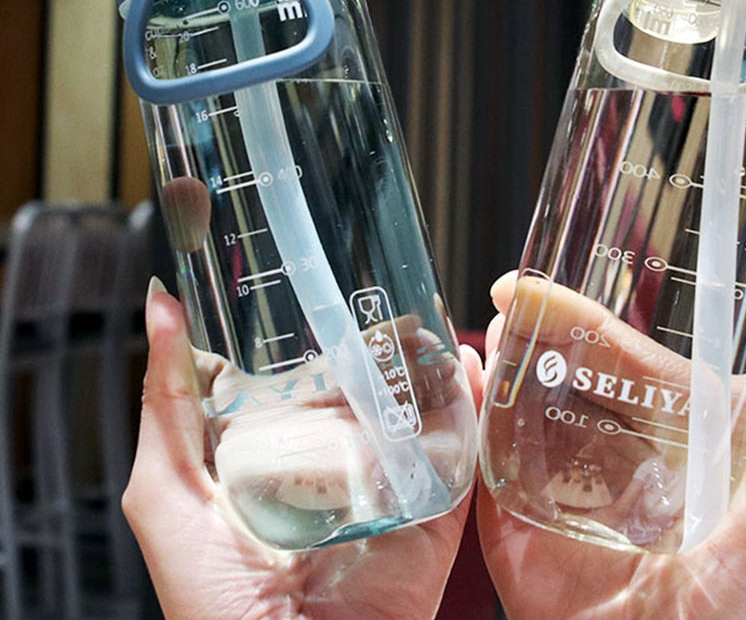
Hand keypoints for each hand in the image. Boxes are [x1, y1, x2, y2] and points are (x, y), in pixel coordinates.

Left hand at [123, 280, 484, 619]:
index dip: (321, 331)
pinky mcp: (430, 518)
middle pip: (372, 389)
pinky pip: (459, 460)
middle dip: (388, 343)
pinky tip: (468, 369)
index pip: (306, 378)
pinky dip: (471, 412)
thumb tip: (159, 305)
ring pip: (421, 414)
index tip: (330, 274)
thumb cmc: (210, 599)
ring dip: (435, 367)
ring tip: (434, 325)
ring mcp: (388, 491)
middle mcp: (338, 466)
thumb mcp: (166, 493)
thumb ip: (164, 403)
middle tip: (396, 295)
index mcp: (280, 455)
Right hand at [477, 272, 745, 619]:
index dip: (576, 317)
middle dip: (533, 331)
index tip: (532, 288)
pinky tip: (463, 391)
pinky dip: (472, 425)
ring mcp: (557, 482)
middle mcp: (605, 449)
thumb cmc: (718, 614)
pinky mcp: (517, 523)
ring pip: (521, 407)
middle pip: (562, 371)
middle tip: (504, 300)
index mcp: (659, 436)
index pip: (614, 357)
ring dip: (502, 367)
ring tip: (488, 335)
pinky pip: (487, 466)